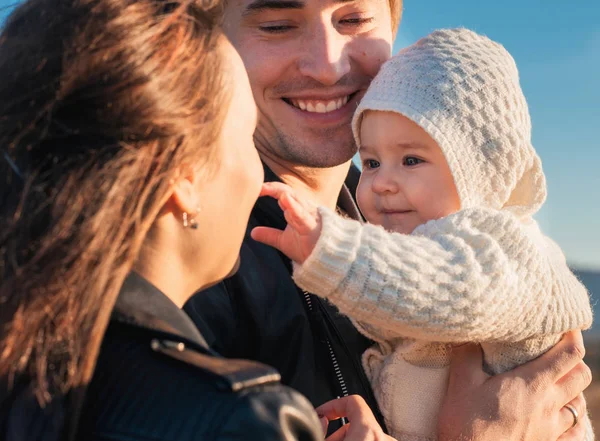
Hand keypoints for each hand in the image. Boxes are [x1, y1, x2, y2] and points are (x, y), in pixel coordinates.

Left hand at [251, 182, 321, 263]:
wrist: (326, 261)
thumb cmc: (309, 248)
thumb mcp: (284, 241)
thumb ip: (269, 235)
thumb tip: (253, 233)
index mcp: (298, 210)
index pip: (283, 194)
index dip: (269, 189)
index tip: (254, 189)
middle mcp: (305, 209)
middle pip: (288, 193)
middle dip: (273, 188)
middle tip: (258, 186)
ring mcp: (310, 217)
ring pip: (296, 201)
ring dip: (283, 194)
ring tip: (268, 188)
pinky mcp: (312, 226)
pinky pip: (302, 214)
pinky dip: (293, 206)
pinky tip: (285, 199)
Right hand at [317, 395, 395, 440]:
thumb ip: (321, 427)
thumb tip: (321, 420)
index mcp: (368, 431)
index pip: (353, 401)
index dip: (333, 405)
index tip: (323, 413)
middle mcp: (383, 438)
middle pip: (358, 421)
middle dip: (338, 429)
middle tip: (325, 438)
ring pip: (365, 434)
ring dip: (348, 437)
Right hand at [438, 331, 590, 440]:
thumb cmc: (466, 423)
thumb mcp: (461, 383)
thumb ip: (468, 355)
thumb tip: (468, 335)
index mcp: (533, 384)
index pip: (570, 354)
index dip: (572, 336)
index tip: (565, 326)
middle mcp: (549, 405)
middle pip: (582, 375)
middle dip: (574, 359)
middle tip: (556, 350)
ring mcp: (552, 428)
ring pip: (580, 403)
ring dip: (573, 388)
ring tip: (557, 380)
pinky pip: (574, 431)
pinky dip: (573, 418)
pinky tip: (561, 415)